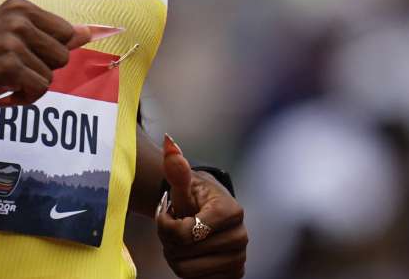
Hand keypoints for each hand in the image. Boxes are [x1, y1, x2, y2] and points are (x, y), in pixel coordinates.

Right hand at [0, 0, 91, 106]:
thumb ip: (49, 33)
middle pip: (63, 55)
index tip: (24, 55)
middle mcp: (18, 19)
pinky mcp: (9, 65)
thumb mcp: (10, 35)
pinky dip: (23, 98)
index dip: (49, 52)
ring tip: (4, 80)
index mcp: (20, 6)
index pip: (66, 32)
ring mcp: (13, 41)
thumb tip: (89, 32)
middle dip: (42, 70)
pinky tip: (2, 92)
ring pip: (50, 76)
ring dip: (30, 86)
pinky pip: (39, 89)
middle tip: (12, 69)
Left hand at [157, 135, 247, 278]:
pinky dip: (184, 268)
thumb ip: (176, 167)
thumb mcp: (183, 183)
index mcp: (231, 211)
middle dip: (169, 239)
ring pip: (185, 270)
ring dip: (174, 255)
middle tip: (175, 226)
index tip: (170, 213)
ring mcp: (239, 258)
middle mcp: (241, 236)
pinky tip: (190, 253)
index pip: (186, 233)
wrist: (205, 214)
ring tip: (180, 240)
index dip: (167, 225)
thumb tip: (169, 144)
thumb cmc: (192, 197)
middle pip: (183, 252)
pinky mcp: (233, 275)